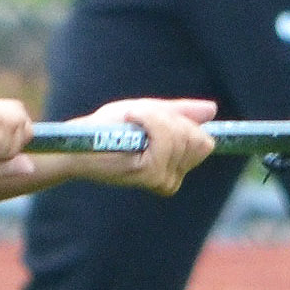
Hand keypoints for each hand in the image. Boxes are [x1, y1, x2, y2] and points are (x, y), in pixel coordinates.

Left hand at [61, 96, 217, 196]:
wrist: (77, 142)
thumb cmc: (106, 130)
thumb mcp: (148, 114)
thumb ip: (179, 114)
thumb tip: (212, 109)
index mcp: (172, 169)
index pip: (204, 143)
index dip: (185, 124)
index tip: (155, 117)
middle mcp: (170, 179)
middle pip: (197, 138)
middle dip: (170, 118)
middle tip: (139, 117)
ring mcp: (160, 178)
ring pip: (182, 134)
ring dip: (156, 115)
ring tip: (131, 118)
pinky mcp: (148, 172)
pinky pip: (165, 134)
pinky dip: (148, 117)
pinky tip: (129, 118)